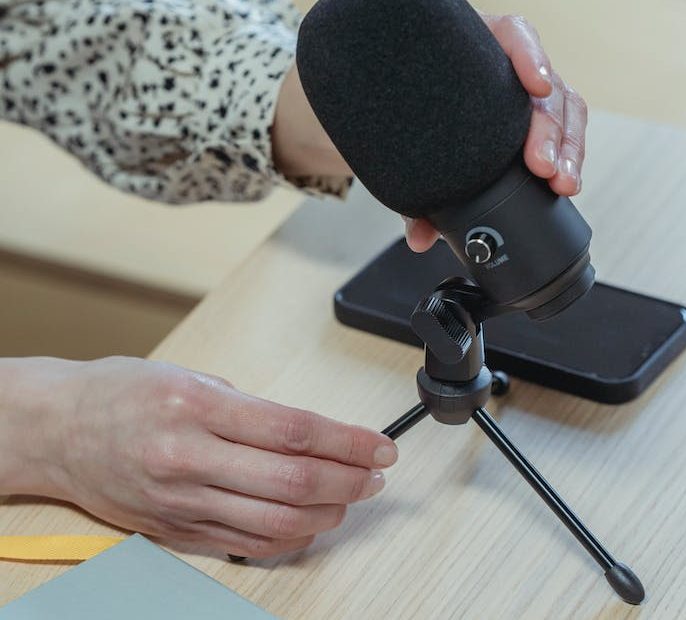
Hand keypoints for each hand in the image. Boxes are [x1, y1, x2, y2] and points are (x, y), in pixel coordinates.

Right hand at [0, 357, 396, 557]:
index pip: (295, 431)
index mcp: (198, 406)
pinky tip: (313, 521)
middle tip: (377, 473)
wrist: (58, 431)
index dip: (349, 442)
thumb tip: (313, 435)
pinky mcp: (176, 530)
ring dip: (329, 512)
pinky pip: (248, 544)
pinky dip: (291, 537)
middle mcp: (189, 457)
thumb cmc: (122, 394)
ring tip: (353, 497)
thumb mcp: (192, 376)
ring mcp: (182, 500)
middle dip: (350, 479)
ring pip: (276, 520)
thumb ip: (252, 409)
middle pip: (294, 480)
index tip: (380, 445)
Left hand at [405, 14, 587, 252]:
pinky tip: (568, 178)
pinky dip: (571, 153)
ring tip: (564, 182)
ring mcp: (529, 89)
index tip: (537, 86)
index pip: (512, 36)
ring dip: (570, 147)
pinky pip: (567, 126)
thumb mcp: (410, 142)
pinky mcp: (540, 112)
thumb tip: (420, 237)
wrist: (412, 100)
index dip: (529, 57)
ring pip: (565, 108)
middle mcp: (508, 65)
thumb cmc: (416, 112)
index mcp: (477, 51)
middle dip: (550, 129)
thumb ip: (415, 189)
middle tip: (544, 167)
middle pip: (544, 86)